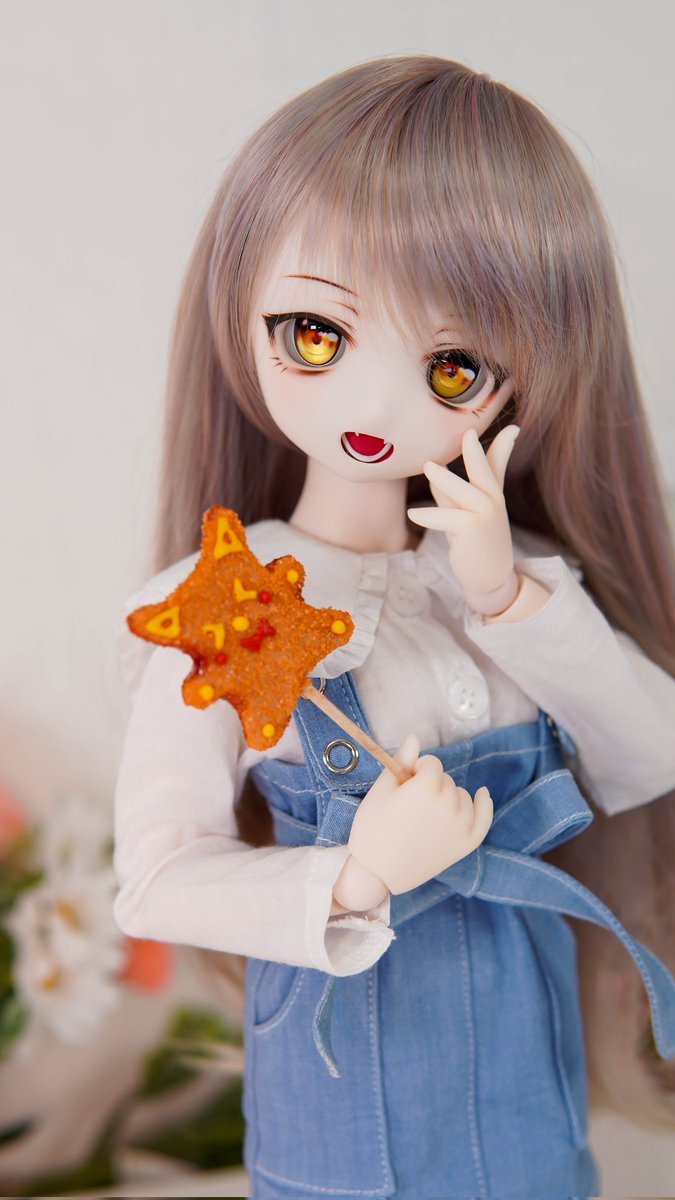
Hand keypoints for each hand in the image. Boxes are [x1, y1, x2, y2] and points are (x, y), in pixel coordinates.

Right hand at [346, 734, 493, 894]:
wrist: (375, 873)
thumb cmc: (372, 829)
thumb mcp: (381, 790)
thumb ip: (401, 761)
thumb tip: (415, 737)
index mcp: (424, 788)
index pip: (431, 764)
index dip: (416, 769)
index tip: (403, 783)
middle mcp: (447, 805)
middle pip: (446, 780)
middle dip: (430, 785)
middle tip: (409, 806)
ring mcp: (460, 826)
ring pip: (462, 796)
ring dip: (448, 798)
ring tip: (425, 815)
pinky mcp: (466, 844)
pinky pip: (483, 819)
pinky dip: (484, 805)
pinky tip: (483, 794)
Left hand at [407, 425, 519, 599]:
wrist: (488, 577)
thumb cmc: (474, 545)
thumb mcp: (462, 515)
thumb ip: (449, 495)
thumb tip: (434, 474)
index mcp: (492, 496)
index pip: (496, 466)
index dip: (503, 446)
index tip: (512, 428)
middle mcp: (494, 503)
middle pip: (484, 472)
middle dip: (476, 452)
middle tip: (468, 433)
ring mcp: (487, 516)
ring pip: (465, 492)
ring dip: (446, 479)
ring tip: (427, 466)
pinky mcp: (473, 530)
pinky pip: (448, 518)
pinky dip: (429, 515)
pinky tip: (412, 513)